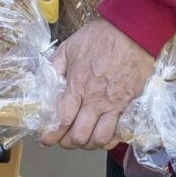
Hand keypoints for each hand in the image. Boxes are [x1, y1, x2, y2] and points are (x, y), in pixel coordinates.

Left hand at [40, 19, 156, 151]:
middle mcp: (96, 99)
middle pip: (80, 136)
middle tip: (64, 140)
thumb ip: (54, 66)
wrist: (133, 31)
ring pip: (100, 139)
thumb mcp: (69, 47)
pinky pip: (120, 132)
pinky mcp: (130, 105)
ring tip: (83, 139)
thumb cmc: (100, 37)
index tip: (45, 140)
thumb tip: (42, 82)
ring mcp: (115, 104)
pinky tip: (102, 136)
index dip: (51, 135)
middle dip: (68, 143)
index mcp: (78, 85)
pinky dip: (109, 139)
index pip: (62, 120)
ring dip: (89, 144)